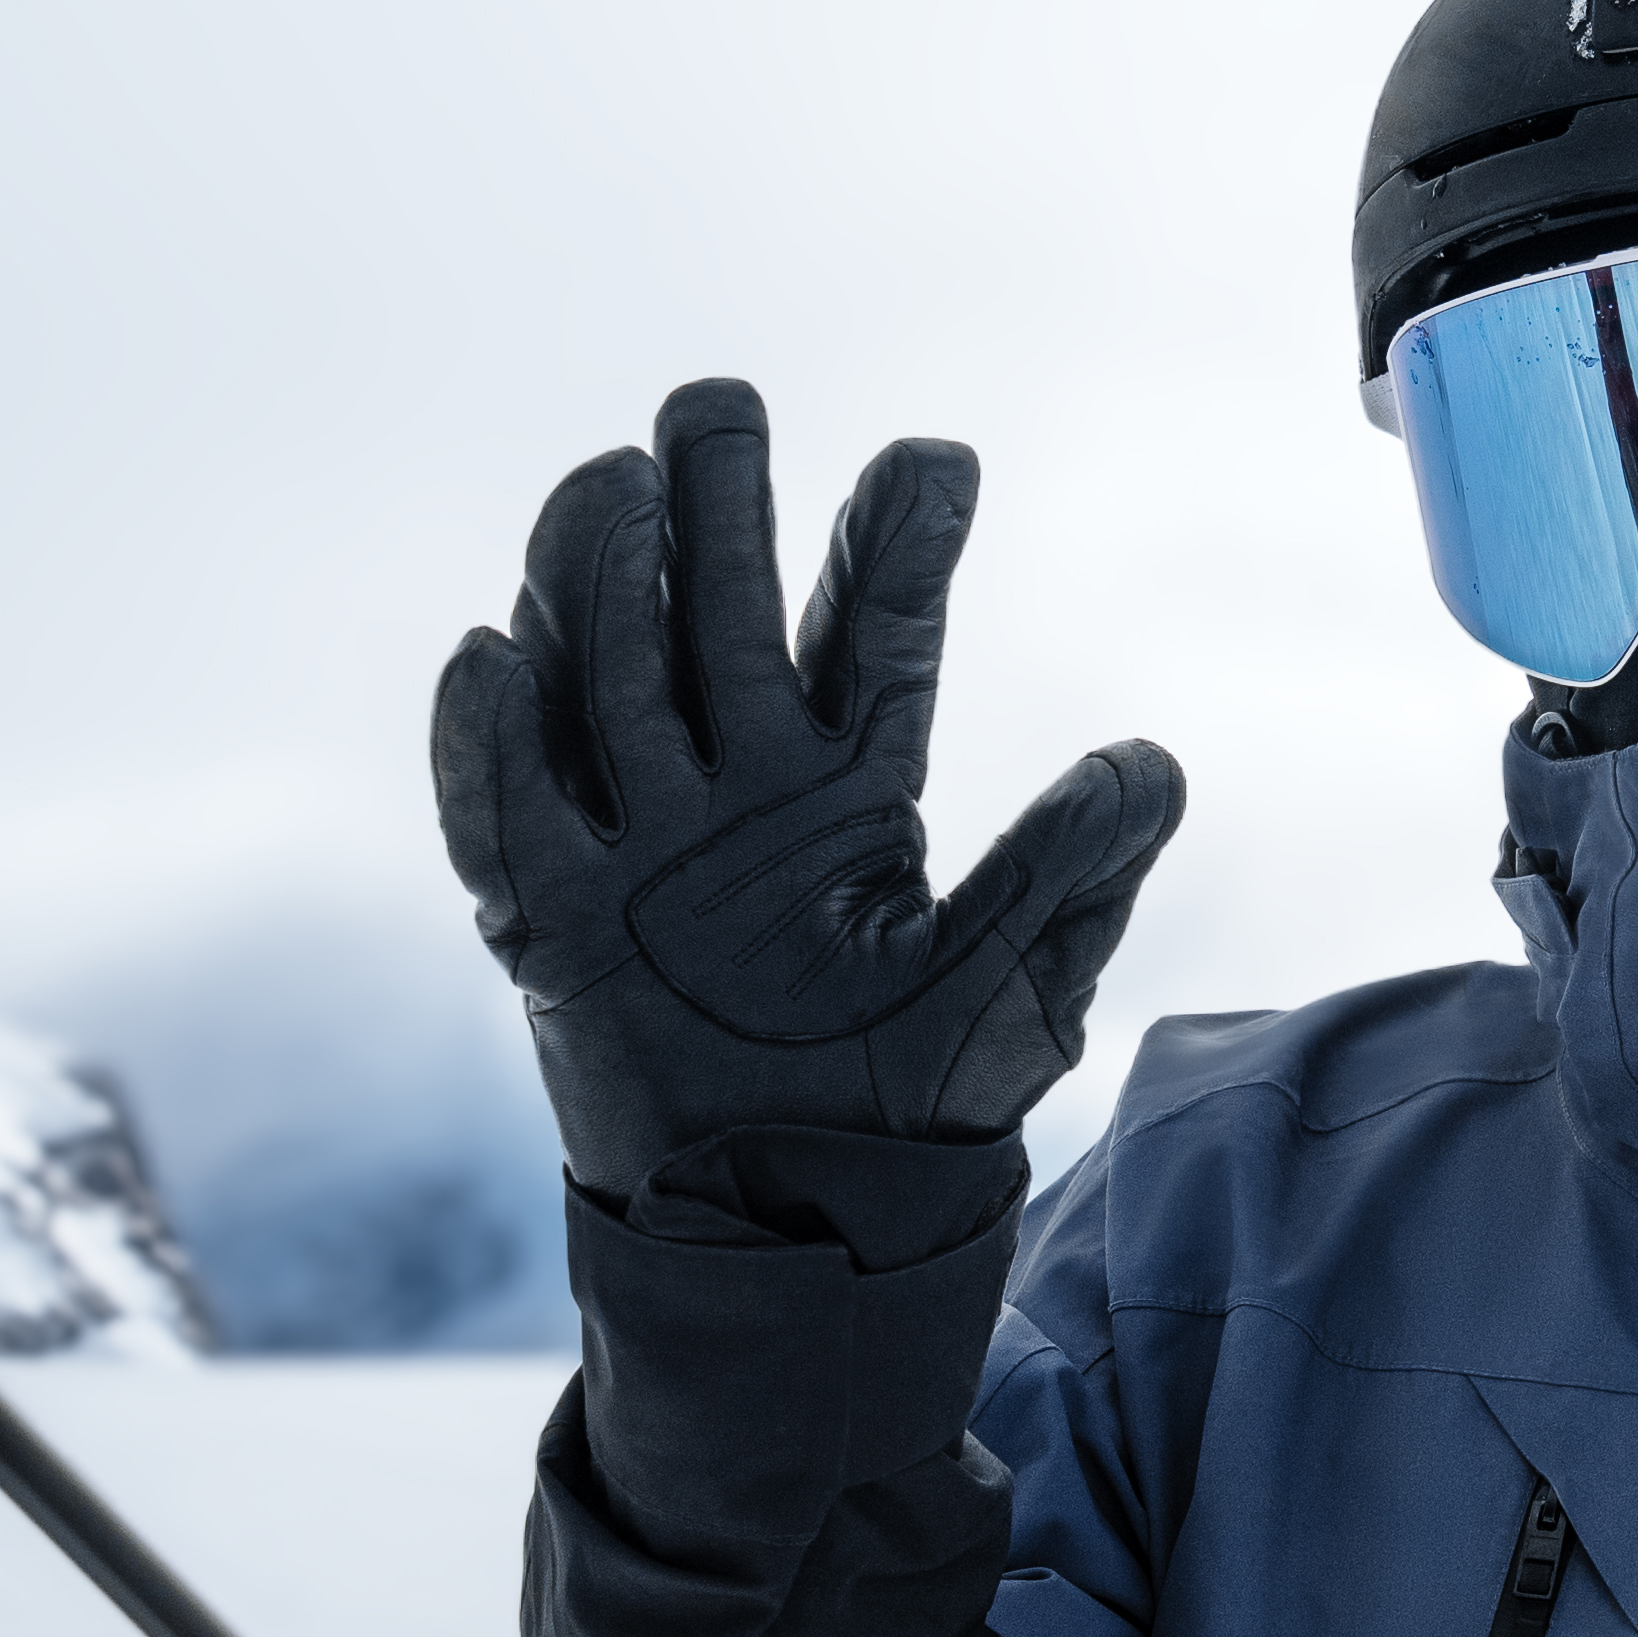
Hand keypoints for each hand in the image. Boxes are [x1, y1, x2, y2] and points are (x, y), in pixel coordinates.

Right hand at [430, 375, 1183, 1198]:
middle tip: (717, 405)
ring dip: (600, 580)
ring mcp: (637, 841)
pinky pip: (503, 815)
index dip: (895, 547)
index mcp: (852, 789)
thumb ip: (1068, 885)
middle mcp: (737, 786)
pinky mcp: (551, 917)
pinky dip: (486, 742)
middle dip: (717, 509)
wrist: (790, 1232)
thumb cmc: (907, 1111)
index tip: (937, 461)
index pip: (873, 638)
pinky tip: (492, 652)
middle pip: (715, 614)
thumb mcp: (1010, 1000)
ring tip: (613, 483)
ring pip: (603, 679)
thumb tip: (1151, 765)